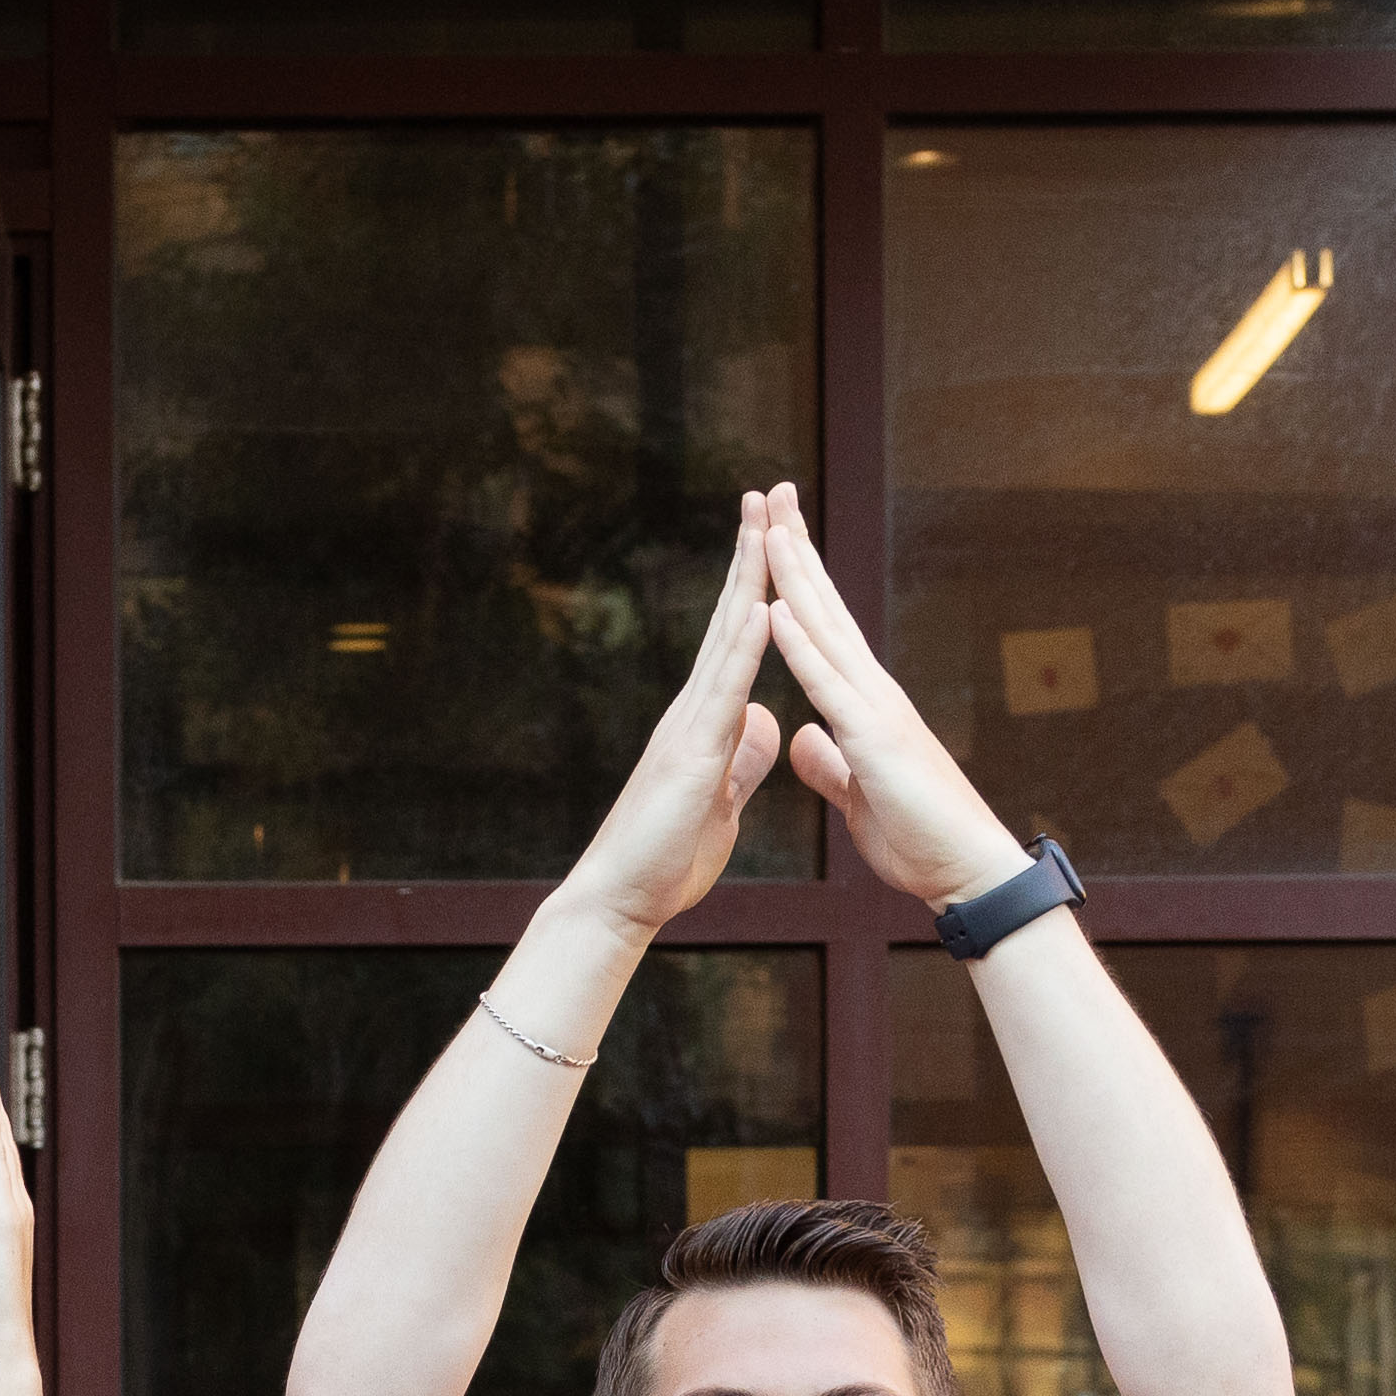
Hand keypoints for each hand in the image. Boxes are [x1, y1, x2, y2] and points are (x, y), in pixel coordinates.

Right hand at [545, 526, 789, 939]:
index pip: (737, 639)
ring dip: (747, 579)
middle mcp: (694, 710)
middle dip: (749, 555)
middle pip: (728, 618)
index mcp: (706, 720)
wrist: (622, 900)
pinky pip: (724, 692)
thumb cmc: (667, 859)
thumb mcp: (723, 798)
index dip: (756, 585)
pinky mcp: (692, 755)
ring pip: (724, 639)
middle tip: (764, 495)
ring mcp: (690, 728)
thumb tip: (765, 719)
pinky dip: (745, 648)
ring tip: (763, 523)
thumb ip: (743, 756)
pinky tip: (761, 606)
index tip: (773, 536)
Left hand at [747, 485, 1031, 910]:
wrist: (964, 871)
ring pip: (826, 631)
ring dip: (796, 578)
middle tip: (774, 494)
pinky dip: (800, 646)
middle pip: (826, 608)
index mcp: (864, 705)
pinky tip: (775, 610)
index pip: (824, 629)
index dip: (798, 581)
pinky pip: (828, 684)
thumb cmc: (918, 838)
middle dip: (798, 550)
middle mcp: (872, 692)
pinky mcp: (874, 738)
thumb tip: (807, 738)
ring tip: (769, 528)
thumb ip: (832, 762)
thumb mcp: (857, 794)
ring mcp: (875, 709)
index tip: (775, 535)